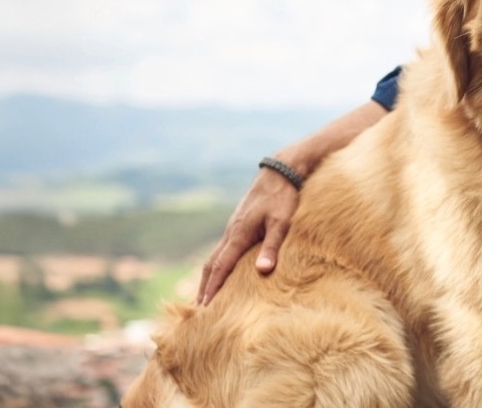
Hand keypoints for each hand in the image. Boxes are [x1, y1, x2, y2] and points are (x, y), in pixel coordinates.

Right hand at [195, 165, 299, 304]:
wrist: (280, 172)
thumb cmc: (283, 197)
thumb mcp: (281, 222)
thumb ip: (272, 246)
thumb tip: (262, 270)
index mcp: (239, 234)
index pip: (221, 266)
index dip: (213, 287)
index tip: (204, 306)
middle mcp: (232, 232)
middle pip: (212, 264)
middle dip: (205, 286)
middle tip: (198, 309)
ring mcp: (234, 229)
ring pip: (216, 257)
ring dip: (209, 277)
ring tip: (205, 297)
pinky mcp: (240, 226)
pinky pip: (224, 250)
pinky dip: (218, 266)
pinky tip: (222, 273)